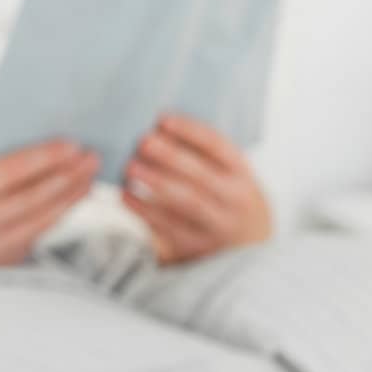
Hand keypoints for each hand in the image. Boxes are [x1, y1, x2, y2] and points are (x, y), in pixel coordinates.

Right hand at [0, 140, 99, 268]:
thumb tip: (42, 150)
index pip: (9, 172)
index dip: (43, 157)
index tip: (71, 143)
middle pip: (33, 199)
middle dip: (67, 176)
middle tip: (91, 157)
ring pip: (41, 222)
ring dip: (70, 198)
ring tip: (89, 177)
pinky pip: (36, 238)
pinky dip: (56, 217)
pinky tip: (71, 200)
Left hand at [122, 114, 272, 263]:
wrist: (246, 251)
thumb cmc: (227, 200)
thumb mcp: (230, 178)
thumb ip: (203, 157)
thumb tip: (159, 128)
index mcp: (243, 176)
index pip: (218, 147)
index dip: (190, 132)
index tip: (163, 120)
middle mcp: (234, 202)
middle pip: (200, 176)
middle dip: (170, 157)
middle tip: (143, 142)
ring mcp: (215, 226)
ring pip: (184, 202)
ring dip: (155, 182)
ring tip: (130, 167)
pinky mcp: (193, 246)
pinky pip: (166, 226)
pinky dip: (143, 209)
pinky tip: (126, 194)